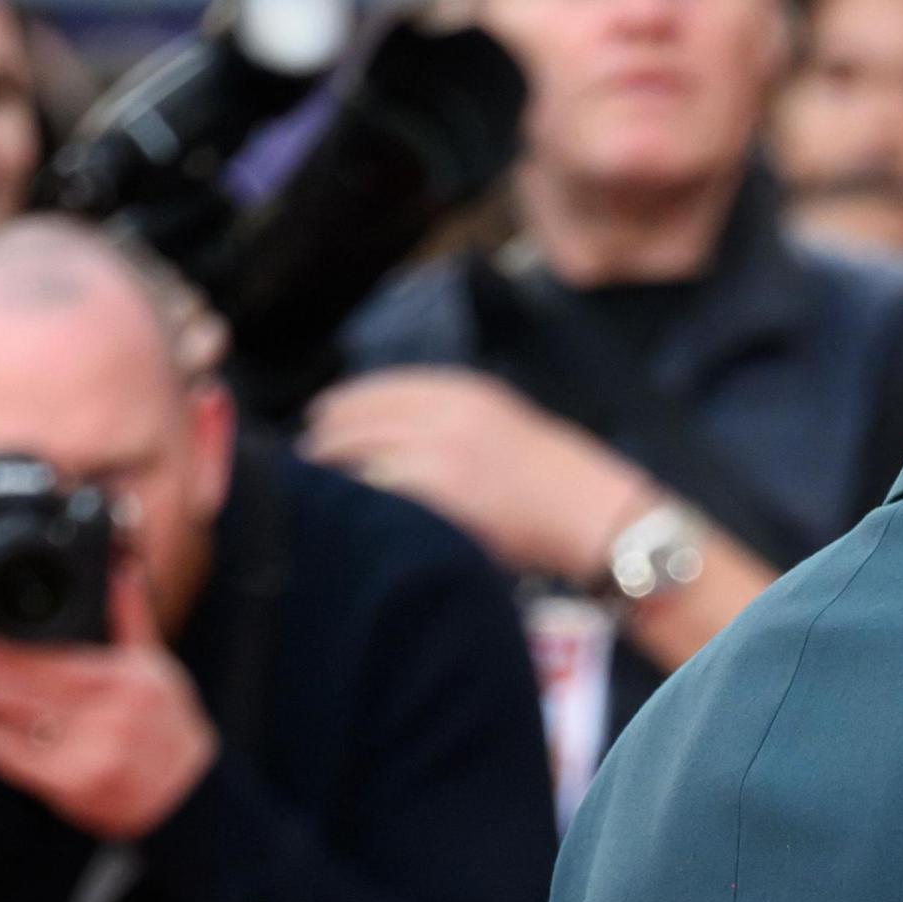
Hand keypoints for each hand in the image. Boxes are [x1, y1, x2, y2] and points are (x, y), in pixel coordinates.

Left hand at [0, 558, 217, 841]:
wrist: (187, 797)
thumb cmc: (168, 729)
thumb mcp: (158, 669)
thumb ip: (131, 619)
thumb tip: (121, 567)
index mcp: (124, 681)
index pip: (51, 656)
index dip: (4, 647)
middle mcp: (107, 715)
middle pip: (24, 684)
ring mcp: (88, 751)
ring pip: (11, 717)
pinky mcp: (69, 783)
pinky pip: (9, 757)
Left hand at [303, 367, 654, 582]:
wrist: (592, 513)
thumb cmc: (552, 479)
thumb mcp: (502, 422)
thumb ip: (450, 417)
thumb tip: (387, 426)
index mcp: (462, 390)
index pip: (376, 389)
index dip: (342, 406)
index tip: (322, 421)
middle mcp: (444, 412)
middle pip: (355, 417)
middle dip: (326, 438)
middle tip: (310, 459)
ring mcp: (438, 451)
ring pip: (355, 450)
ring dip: (331, 467)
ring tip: (319, 484)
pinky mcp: (437, 492)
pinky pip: (375, 488)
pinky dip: (356, 497)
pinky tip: (350, 509)